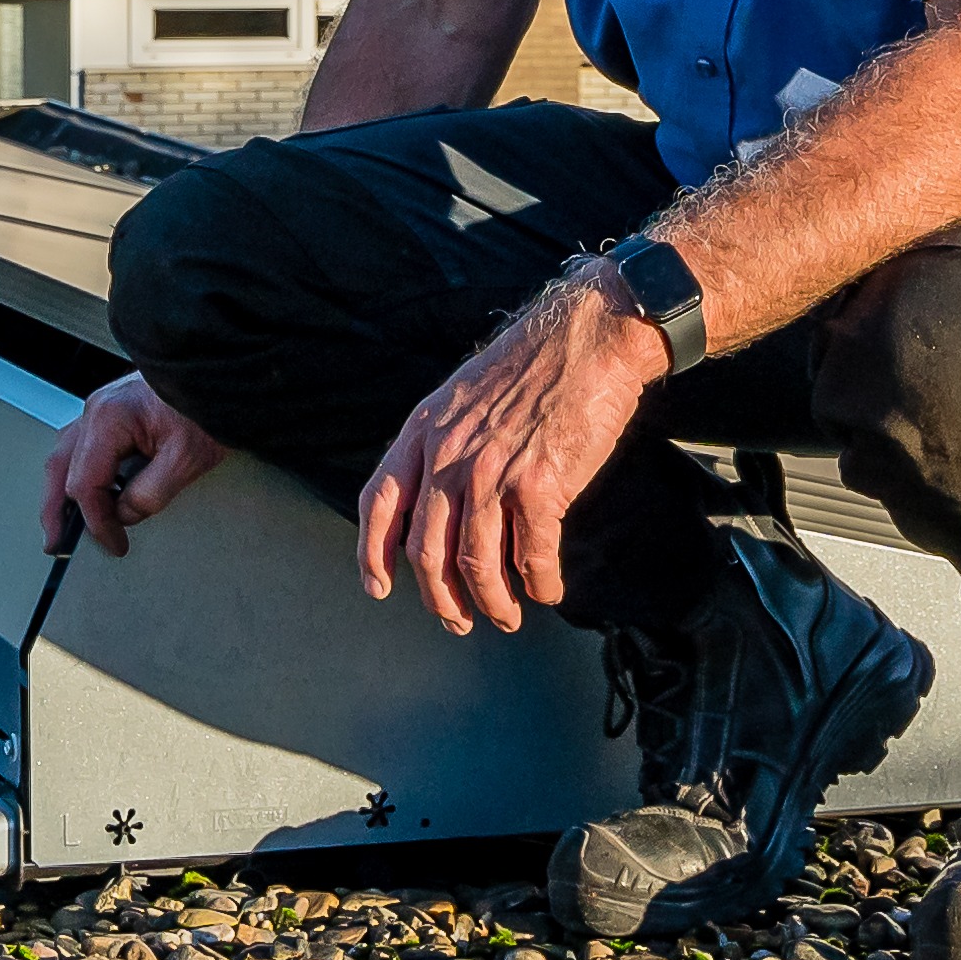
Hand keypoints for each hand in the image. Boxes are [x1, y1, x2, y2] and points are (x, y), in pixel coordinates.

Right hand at [39, 374, 222, 556]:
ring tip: (65, 523)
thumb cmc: (206, 405)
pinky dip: (78, 473)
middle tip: (57, 543)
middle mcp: (96, 410)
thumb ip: (150, 494)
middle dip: (56, 511)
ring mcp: (100, 408)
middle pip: (61, 469)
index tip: (113, 542)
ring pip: (65, 457)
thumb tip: (125, 514)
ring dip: (61, 492)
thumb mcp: (186, 458)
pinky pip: (82, 447)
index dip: (97, 521)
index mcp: (109, 419)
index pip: (85, 484)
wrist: (218, 375)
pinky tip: (88, 492)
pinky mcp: (110, 411)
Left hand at [352, 276, 660, 634]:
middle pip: (426, 551)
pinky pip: (531, 557)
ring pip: (476, 565)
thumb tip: (436, 501)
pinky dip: (539, 584)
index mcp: (423, 432)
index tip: (378, 588)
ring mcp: (492, 473)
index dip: (372, 553)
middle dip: (440, 599)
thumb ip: (442, 444)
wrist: (588, 338)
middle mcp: (449, 457)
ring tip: (506, 617)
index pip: (379, 502)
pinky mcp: (540, 486)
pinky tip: (547, 591)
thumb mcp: (460, 396)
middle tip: (457, 621)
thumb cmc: (530, 367)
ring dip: (491, 603)